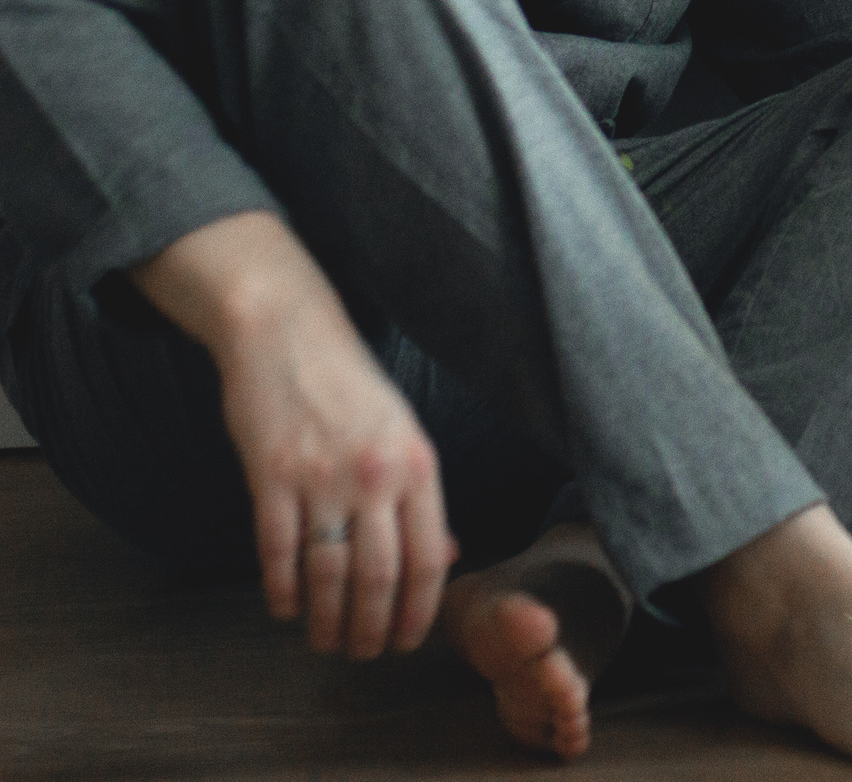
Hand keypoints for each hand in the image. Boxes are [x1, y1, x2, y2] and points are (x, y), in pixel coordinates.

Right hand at [131, 212, 456, 658]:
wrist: (288, 333)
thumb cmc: (351, 388)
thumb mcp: (403, 434)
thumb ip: (420, 498)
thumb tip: (446, 557)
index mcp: (418, 465)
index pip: (429, 556)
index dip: (419, 609)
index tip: (409, 639)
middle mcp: (375, 475)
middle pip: (380, 575)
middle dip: (373, 627)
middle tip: (364, 653)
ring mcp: (322, 476)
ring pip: (329, 572)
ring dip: (327, 619)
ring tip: (325, 641)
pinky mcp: (270, 475)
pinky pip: (277, 549)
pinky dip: (281, 589)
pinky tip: (284, 609)